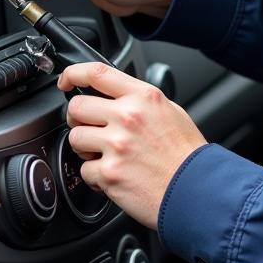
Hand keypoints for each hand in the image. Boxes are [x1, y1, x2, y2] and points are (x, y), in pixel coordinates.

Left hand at [60, 62, 206, 229]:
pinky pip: (84, 169)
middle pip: (77, 106)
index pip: (97, 73)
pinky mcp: (109, 172)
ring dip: (85, 149)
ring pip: (75, 138)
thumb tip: (117, 97)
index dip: (73, 74)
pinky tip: (116, 176)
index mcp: (144, 97)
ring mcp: (117, 145)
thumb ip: (142, 102)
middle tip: (91, 129)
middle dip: (78, 119)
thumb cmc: (186, 155)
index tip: (66, 81)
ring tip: (107, 156)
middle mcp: (128, 116)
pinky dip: (96, 176)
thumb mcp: (171, 112)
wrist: (196, 189)